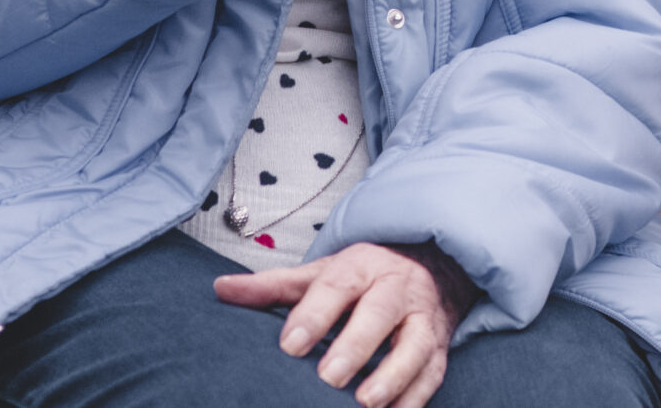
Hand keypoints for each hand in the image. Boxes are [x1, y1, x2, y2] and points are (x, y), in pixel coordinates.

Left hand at [214, 241, 476, 407]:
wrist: (430, 269)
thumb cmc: (363, 279)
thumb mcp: (320, 274)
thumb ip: (273, 287)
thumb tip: (221, 290)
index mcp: (362, 267)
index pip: (338, 285)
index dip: (315, 314)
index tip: (290, 345)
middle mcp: (397, 289)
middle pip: (381, 312)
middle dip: (356, 345)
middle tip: (329, 377)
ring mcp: (422, 319)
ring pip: (415, 345)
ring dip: (394, 375)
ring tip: (366, 402)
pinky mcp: (438, 349)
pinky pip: (432, 374)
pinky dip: (415, 399)